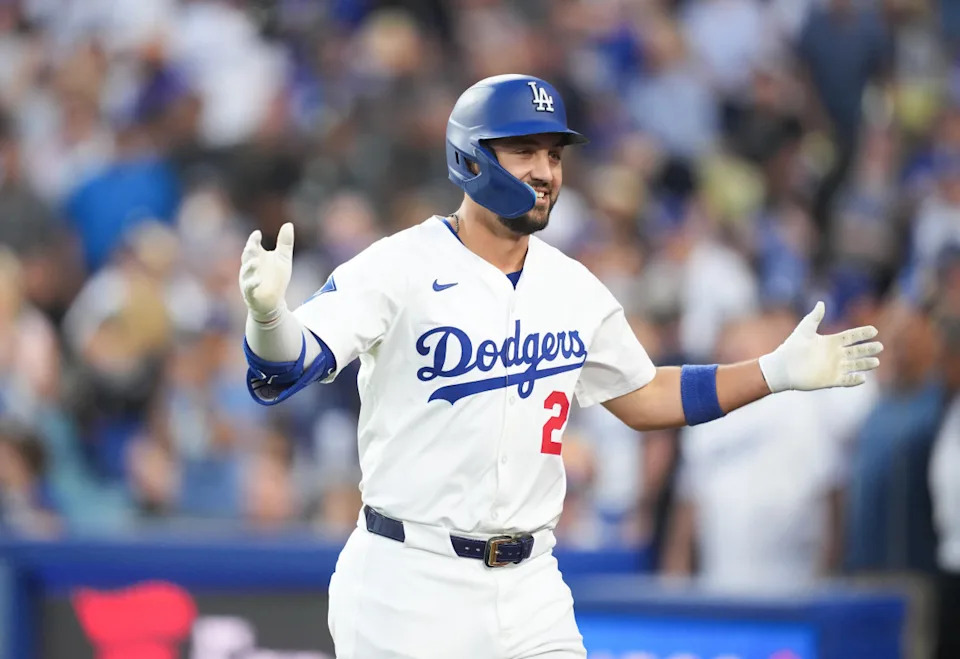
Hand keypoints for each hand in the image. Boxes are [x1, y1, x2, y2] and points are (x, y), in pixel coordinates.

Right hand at [239, 222, 293, 321]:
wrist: (273, 302)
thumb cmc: (276, 278)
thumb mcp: (284, 259)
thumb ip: (285, 243)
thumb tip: (288, 223)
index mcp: (257, 256)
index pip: (252, 245)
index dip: (253, 239)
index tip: (257, 234)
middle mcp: (250, 267)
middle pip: (246, 256)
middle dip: (249, 250)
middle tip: (252, 244)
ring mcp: (248, 279)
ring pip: (246, 271)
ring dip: (249, 266)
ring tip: (256, 261)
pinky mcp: (250, 293)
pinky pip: (249, 287)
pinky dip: (252, 283)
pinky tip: (259, 280)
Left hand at [758, 301, 882, 392]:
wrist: (782, 367)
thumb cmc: (791, 347)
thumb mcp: (804, 330)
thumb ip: (814, 317)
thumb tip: (821, 302)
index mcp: (830, 342)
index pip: (851, 337)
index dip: (862, 334)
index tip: (874, 330)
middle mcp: (834, 355)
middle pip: (856, 351)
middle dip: (868, 349)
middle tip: (880, 346)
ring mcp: (833, 368)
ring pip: (854, 366)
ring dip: (865, 364)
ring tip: (876, 362)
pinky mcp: (830, 380)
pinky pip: (846, 381)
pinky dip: (854, 380)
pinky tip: (863, 378)